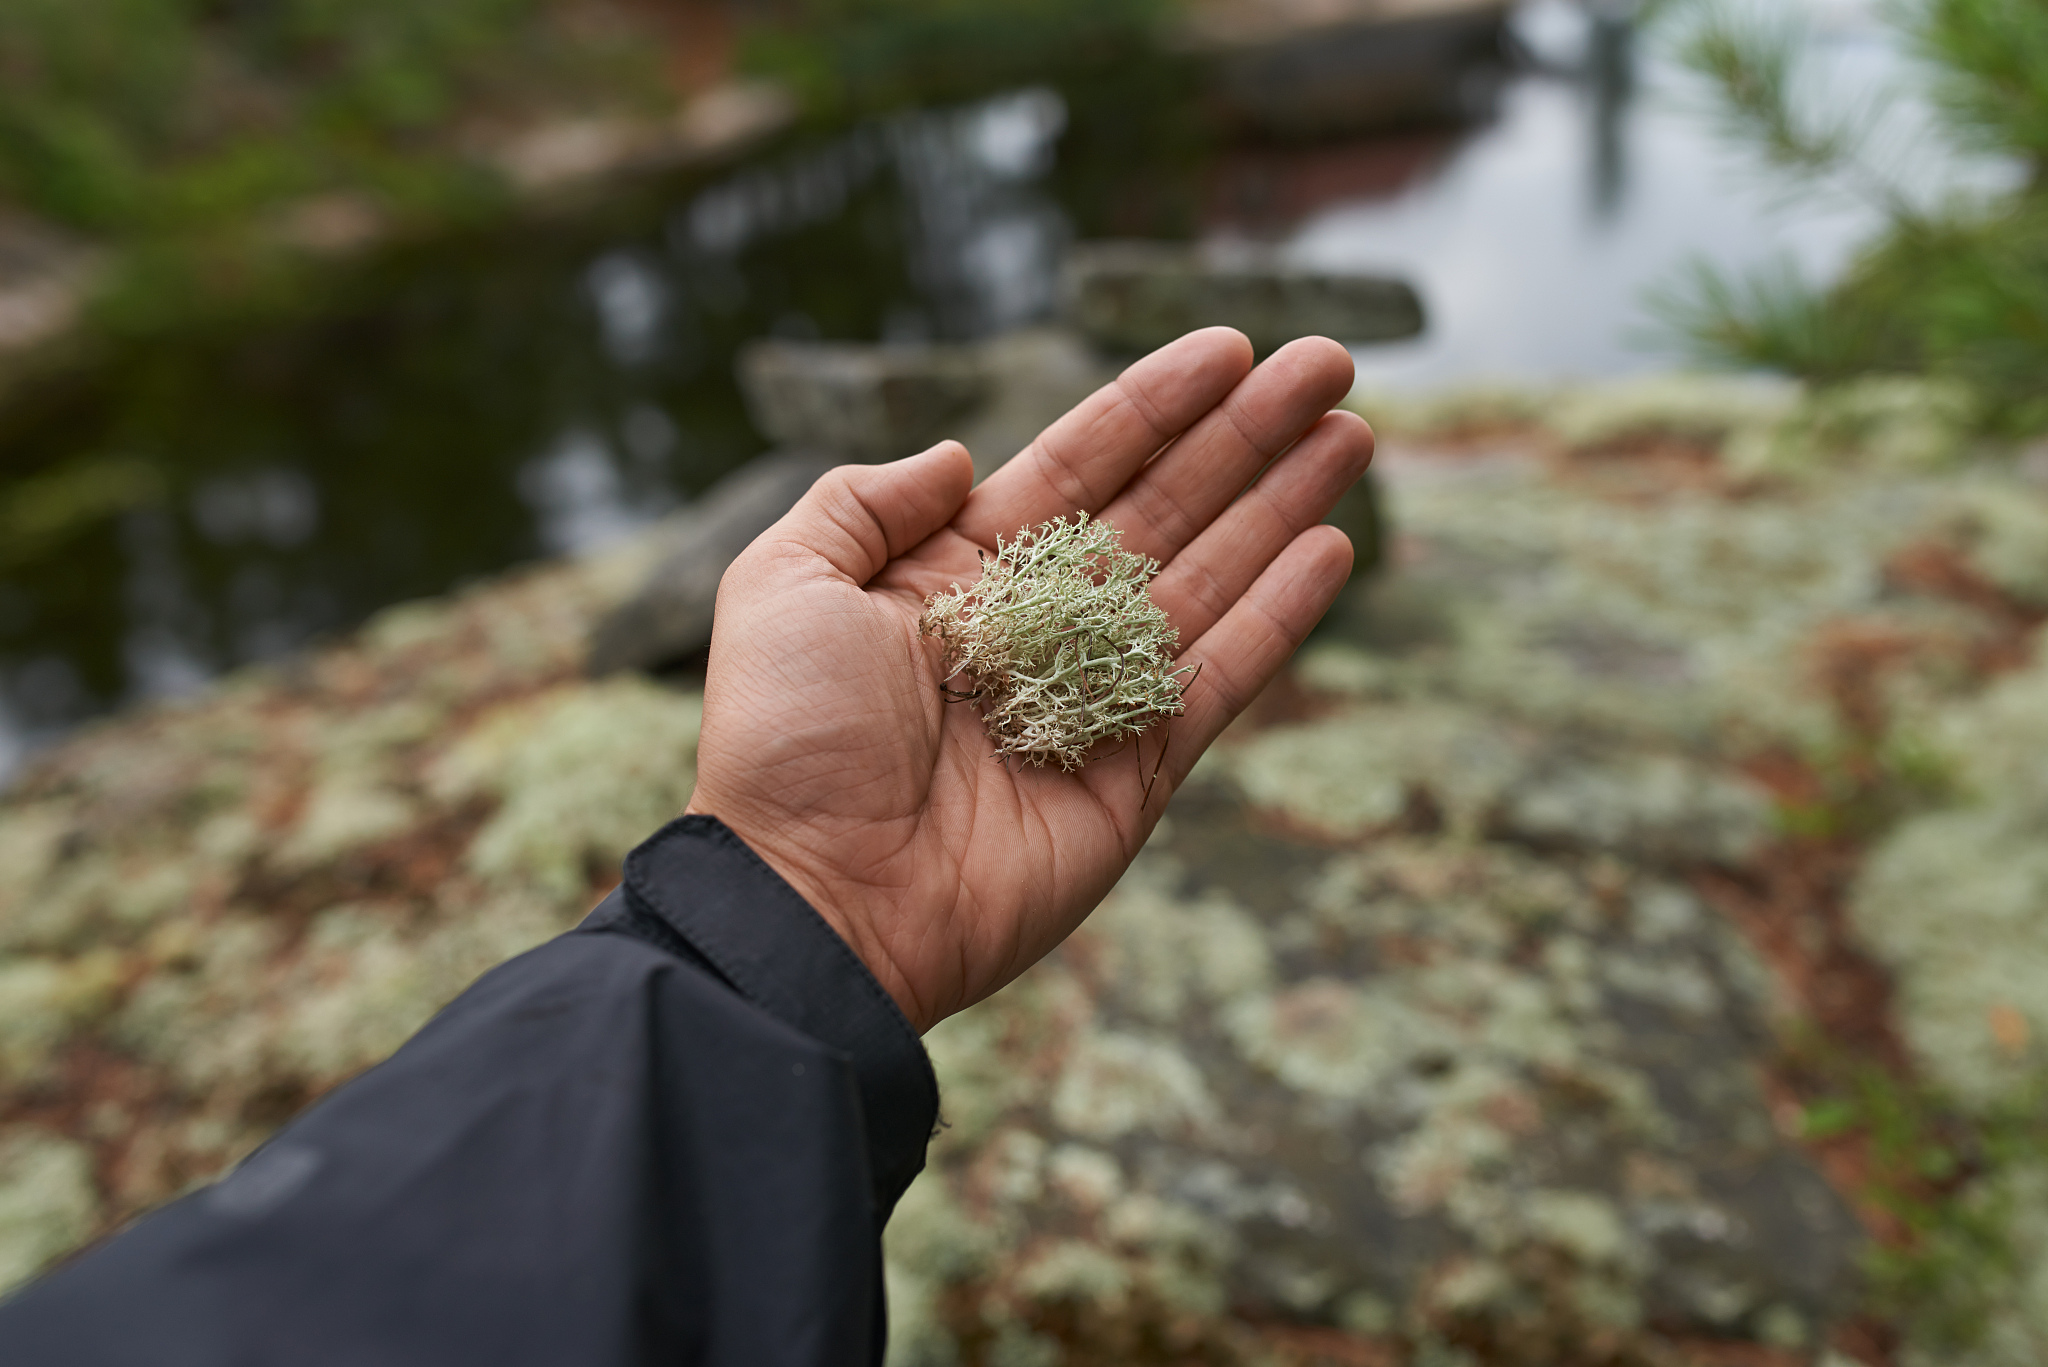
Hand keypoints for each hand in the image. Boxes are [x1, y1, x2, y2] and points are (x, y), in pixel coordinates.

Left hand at [686, 329, 1371, 1031]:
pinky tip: (1332, 547)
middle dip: (1246, 434)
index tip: (1230, 346)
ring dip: (1282, 505)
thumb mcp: (783, 583)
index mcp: (957, 574)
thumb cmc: (788, 742)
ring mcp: (1096, 698)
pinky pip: (1223, 678)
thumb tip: (959, 453)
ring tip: (1353, 431)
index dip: (1155, 404)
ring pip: (1210, 578)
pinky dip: (1280, 615)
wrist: (819, 899)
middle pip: (1165, 506)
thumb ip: (862, 502)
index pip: (1080, 465)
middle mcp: (1038, 626)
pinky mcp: (1139, 772)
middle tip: (1327, 363)